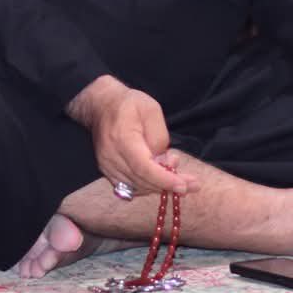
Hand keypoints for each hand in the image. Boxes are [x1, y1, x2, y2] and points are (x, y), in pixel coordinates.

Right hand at [67, 76, 197, 197]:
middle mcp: (111, 156)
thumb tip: (162, 161)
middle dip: (168, 185)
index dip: (164, 180)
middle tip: (192, 183)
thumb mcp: (151, 110)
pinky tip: (160, 178)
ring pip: (137, 187)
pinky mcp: (107, 171)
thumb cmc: (129, 104)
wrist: (101, 105)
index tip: (183, 186)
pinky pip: (129, 188)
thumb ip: (159, 136)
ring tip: (176, 174)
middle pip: (142, 181)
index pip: (143, 167)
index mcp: (122, 138)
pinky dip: (147, 187)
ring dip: (159, 186)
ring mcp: (106, 166)